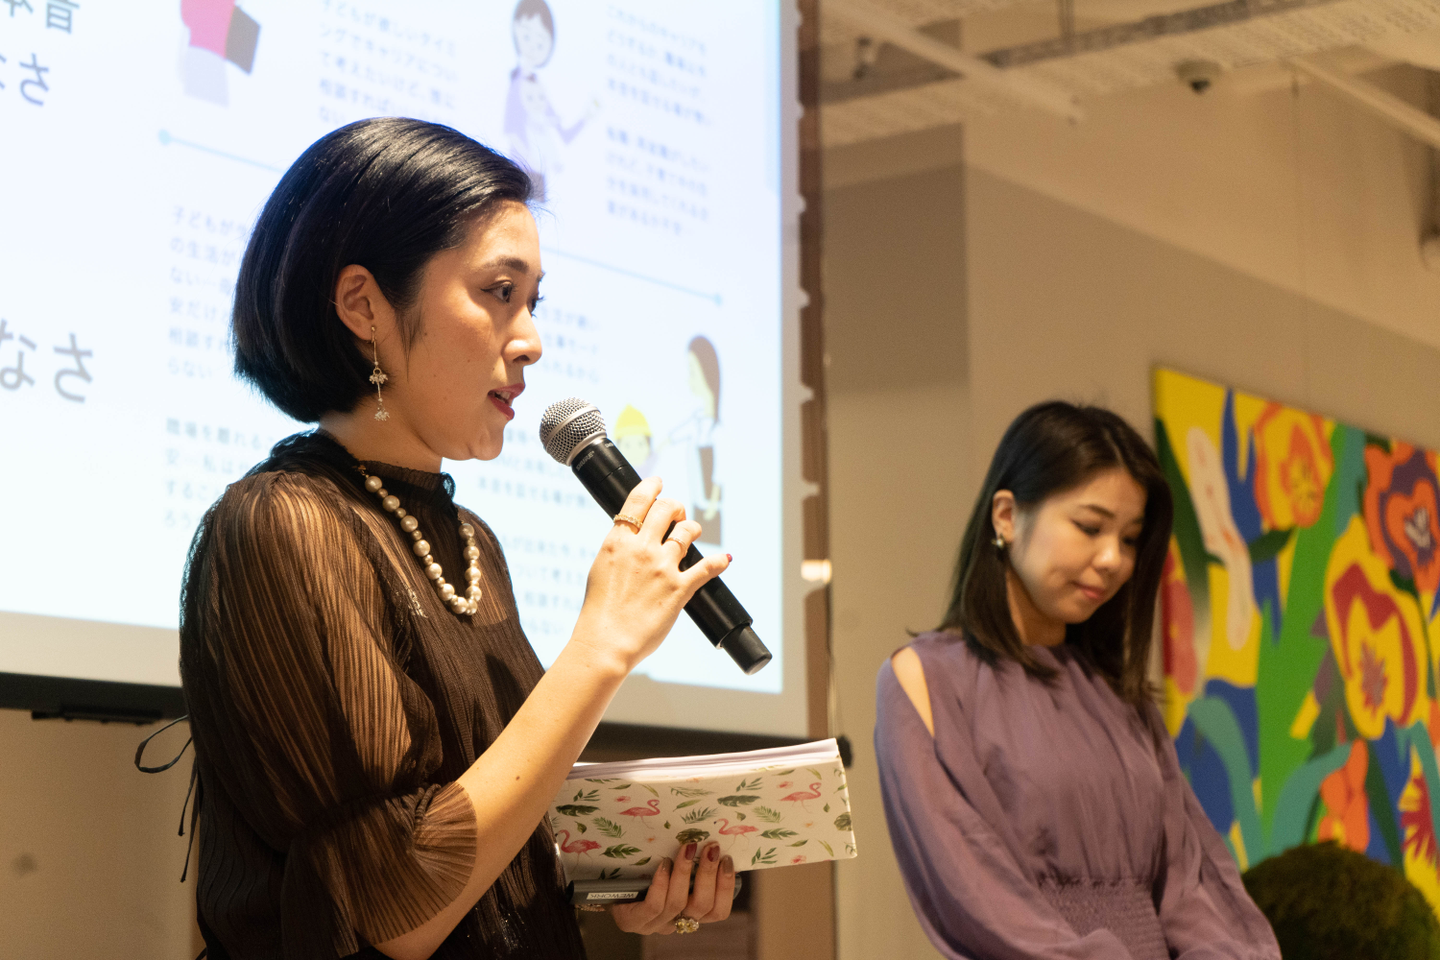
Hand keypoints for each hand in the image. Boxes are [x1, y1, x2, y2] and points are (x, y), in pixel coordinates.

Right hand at [570, 477, 729, 673]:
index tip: (659, 483)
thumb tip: (629, 539)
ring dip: (692, 528)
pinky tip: (724, 559)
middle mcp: (641, 549)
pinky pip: (707, 567)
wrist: (606, 642)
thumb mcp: (600, 569)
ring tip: (692, 532)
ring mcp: (662, 567)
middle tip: (676, 514)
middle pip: (667, 508)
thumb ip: (618, 549)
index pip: (638, 500)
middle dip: (675, 507)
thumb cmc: (599, 612)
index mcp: (618, 542)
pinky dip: (719, 561)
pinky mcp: (679, 589)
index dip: (652, 486)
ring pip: (687, 532)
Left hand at [612, 841, 734, 934]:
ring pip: (678, 903)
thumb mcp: (673, 873)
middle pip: (702, 907)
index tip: (727, 860)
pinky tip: (664, 864)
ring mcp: (654, 925)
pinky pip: (654, 905)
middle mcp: (676, 923)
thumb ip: (692, 867)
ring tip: (687, 848)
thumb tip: (712, 841)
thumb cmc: (646, 875)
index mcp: (691, 914)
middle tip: (711, 848)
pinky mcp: (633, 922)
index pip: (718, 911)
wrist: (608, 888)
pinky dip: (662, 883)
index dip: (726, 887)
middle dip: (709, 874)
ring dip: (685, 872)